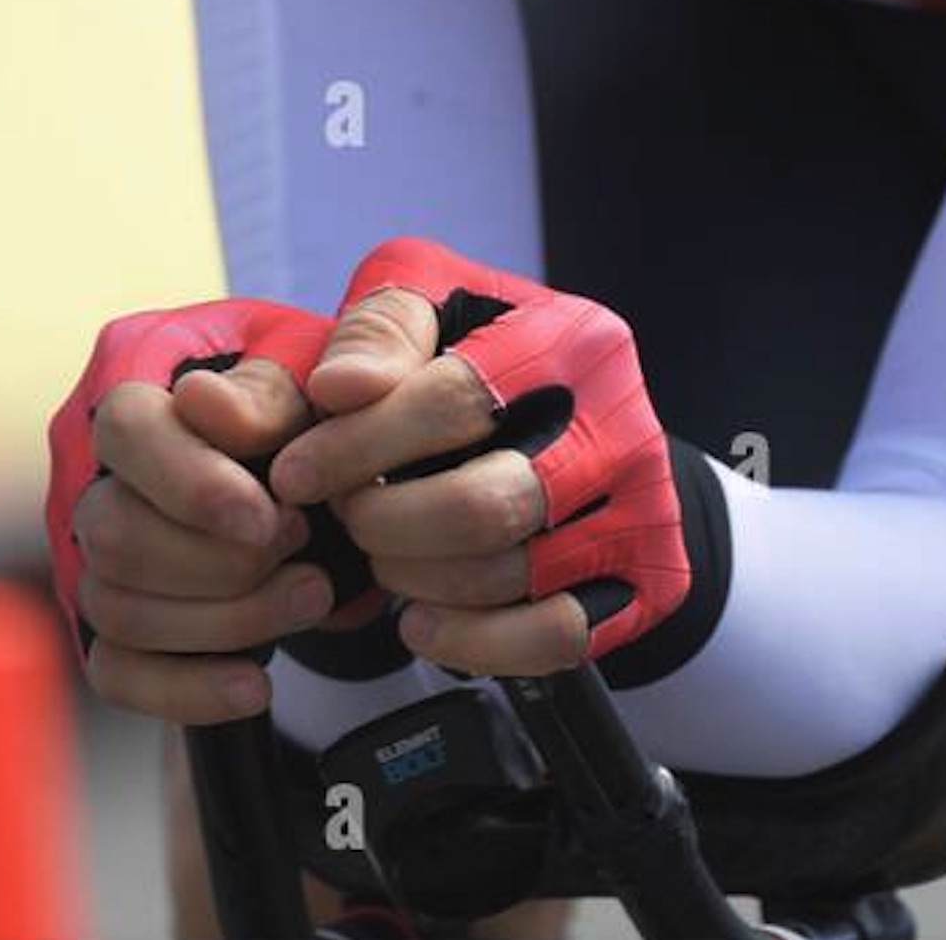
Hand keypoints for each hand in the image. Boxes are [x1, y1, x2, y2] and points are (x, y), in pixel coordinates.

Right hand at [43, 298, 376, 725]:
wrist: (318, 452)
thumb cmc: (303, 390)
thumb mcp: (311, 359)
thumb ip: (274, 378)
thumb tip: (211, 408)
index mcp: (131, 376)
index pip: (126, 431)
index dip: (193, 483)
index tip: (270, 518)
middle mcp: (92, 467)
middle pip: (113, 534)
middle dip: (219, 563)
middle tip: (305, 551)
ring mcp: (89, 549)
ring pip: (116, 608)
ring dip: (223, 620)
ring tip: (310, 598)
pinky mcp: (108, 619)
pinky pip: (118, 672)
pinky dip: (188, 688)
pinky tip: (256, 682)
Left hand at [268, 236, 694, 675]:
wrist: (588, 421)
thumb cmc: (487, 355)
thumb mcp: (431, 301)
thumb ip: (379, 328)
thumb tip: (338, 388)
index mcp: (573, 341)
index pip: (456, 398)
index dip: (357, 444)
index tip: (294, 474)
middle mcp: (624, 426)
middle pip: (486, 505)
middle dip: (386, 524)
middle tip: (349, 518)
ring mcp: (646, 509)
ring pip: (512, 577)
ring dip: (417, 581)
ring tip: (383, 559)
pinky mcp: (652, 579)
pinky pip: (556, 637)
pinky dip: (475, 643)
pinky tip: (423, 622)